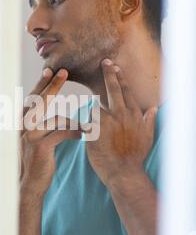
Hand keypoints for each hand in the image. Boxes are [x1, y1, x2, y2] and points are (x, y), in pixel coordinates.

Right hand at [20, 68, 81, 195]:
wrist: (28, 185)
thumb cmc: (36, 162)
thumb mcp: (35, 141)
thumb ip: (42, 126)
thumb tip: (58, 114)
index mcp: (21, 123)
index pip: (32, 99)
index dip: (41, 84)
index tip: (50, 70)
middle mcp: (22, 126)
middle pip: (39, 101)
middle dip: (52, 85)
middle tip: (63, 71)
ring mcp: (29, 135)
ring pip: (56, 119)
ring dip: (73, 121)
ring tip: (86, 125)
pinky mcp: (40, 146)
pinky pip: (62, 132)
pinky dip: (74, 132)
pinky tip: (82, 134)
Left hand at [85, 59, 157, 186]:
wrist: (123, 172)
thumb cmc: (135, 157)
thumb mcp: (147, 137)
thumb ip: (149, 121)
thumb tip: (154, 108)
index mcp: (135, 115)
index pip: (127, 92)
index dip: (121, 79)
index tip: (116, 68)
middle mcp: (122, 114)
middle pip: (114, 89)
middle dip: (109, 74)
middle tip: (104, 62)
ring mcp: (108, 120)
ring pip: (96, 107)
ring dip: (92, 113)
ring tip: (93, 126)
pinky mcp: (95, 128)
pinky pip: (86, 120)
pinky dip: (83, 123)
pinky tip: (81, 130)